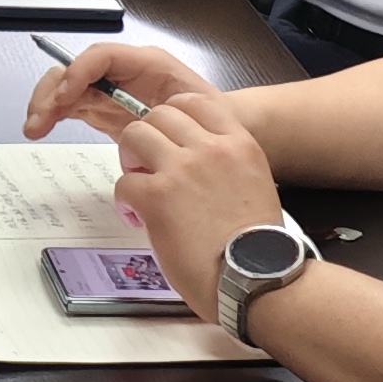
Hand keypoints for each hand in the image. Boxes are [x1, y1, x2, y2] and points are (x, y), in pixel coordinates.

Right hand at [23, 36, 216, 139]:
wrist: (218, 131)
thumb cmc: (213, 116)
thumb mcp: (199, 111)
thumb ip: (171, 114)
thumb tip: (144, 123)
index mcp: (146, 64)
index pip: (103, 56)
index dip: (80, 72)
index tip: (67, 96)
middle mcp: (122, 72)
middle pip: (76, 69)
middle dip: (53, 89)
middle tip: (40, 117)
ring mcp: (109, 90)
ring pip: (66, 86)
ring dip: (46, 103)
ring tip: (34, 126)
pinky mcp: (102, 109)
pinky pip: (70, 105)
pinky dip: (52, 114)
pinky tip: (41, 127)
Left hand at [105, 97, 286, 306]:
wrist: (256, 280)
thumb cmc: (257, 246)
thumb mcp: (254, 183)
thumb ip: (225, 162)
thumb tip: (191, 158)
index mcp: (239, 143)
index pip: (194, 101)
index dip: (172, 116)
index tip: (167, 135)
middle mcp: (210, 149)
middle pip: (158, 114)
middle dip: (148, 137)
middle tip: (148, 164)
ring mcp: (181, 170)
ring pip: (134, 136)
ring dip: (130, 160)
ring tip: (140, 186)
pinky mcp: (157, 198)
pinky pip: (124, 182)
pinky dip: (125, 200)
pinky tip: (139, 218)